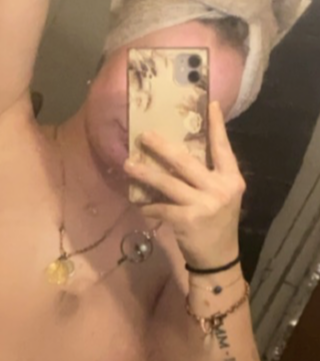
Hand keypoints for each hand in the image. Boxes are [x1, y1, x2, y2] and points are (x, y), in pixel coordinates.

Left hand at [124, 101, 244, 269]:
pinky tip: (139, 204)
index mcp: (232, 179)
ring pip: (168, 183)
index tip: (210, 103)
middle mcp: (220, 188)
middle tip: (144, 135)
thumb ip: (208, 175)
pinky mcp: (188, 220)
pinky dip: (148, 206)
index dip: (216, 125)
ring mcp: (204, 204)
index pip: (223, 147)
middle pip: (186, 161)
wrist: (218, 257)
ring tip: (128, 165)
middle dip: (162, 147)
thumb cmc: (217, 221)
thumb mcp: (221, 195)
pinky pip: (161, 207)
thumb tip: (179, 151)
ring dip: (145, 173)